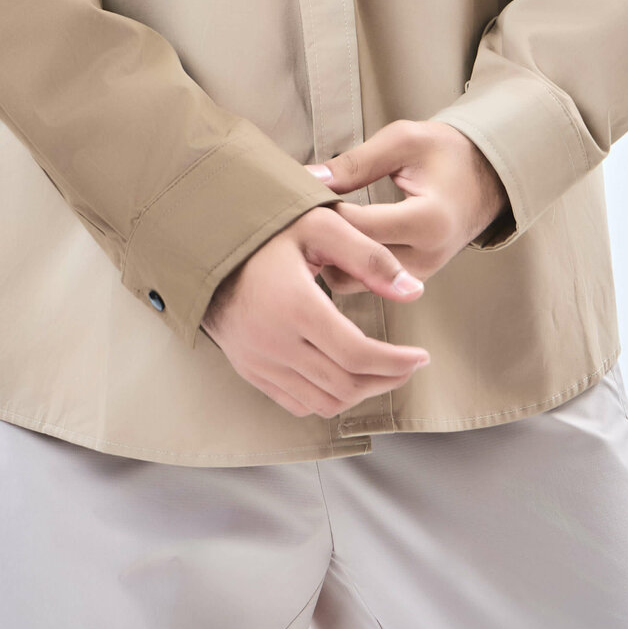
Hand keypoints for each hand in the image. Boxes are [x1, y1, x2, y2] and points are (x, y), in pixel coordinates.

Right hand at [200, 205, 430, 418]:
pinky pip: (296, 403)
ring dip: (361, 393)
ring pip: (323, 401)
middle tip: (409, 365)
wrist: (206, 244)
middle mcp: (274, 342)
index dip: (395, 362)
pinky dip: (328, 399)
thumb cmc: (267, 230)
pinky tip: (345, 378)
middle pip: (344, 384)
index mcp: (295, 305)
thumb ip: (369, 256)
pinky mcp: (249, 369)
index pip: (356, 354)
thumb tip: (413, 291)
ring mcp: (259, 361)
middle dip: (386, 380)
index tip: (421, 356)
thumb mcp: (321, 225)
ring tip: (383, 372)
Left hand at [306, 120, 510, 296]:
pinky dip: (344, 262)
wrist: (487, 178)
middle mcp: (426, 257)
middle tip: (294, 212)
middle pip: (352, 261)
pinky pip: (365, 282)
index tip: (299, 191)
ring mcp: (419, 275)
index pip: (359, 227)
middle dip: (320, 238)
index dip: (324, 210)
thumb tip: (309, 179)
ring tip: (312, 223)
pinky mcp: (410, 281)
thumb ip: (355, 162)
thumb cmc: (446, 152)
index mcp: (428, 220)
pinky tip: (331, 236)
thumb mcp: (403, 141)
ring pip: (353, 281)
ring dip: (329, 255)